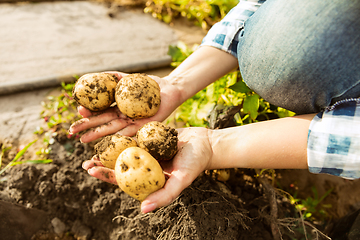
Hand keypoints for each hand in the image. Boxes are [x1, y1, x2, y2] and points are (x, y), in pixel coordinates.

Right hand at [69, 71, 181, 142]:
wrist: (170, 89)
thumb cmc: (149, 85)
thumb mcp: (128, 79)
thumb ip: (113, 78)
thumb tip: (93, 76)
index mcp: (118, 107)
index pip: (99, 111)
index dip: (88, 112)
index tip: (77, 111)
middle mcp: (123, 117)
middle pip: (102, 122)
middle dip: (87, 127)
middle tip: (71, 132)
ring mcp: (133, 123)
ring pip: (112, 129)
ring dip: (98, 135)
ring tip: (83, 140)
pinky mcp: (144, 126)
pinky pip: (131, 132)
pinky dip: (120, 136)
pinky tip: (110, 139)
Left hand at [82, 127, 212, 212]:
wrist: (205, 143)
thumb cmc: (195, 164)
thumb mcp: (182, 180)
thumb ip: (165, 195)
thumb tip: (143, 210)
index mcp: (150, 180)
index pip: (125, 182)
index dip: (108, 177)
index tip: (92, 171)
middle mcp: (147, 168)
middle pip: (121, 168)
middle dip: (103, 166)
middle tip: (86, 163)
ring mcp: (148, 152)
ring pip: (125, 152)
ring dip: (109, 151)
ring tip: (93, 146)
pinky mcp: (151, 139)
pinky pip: (134, 137)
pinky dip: (123, 135)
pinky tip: (111, 130)